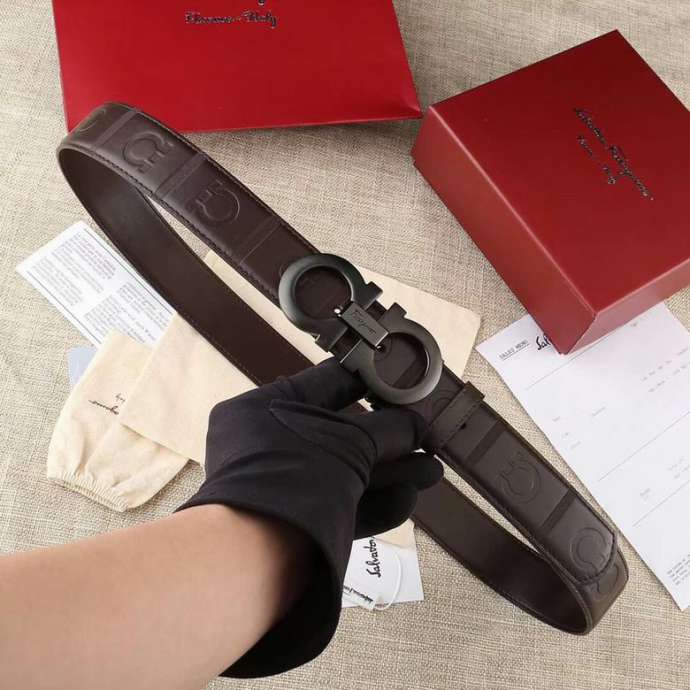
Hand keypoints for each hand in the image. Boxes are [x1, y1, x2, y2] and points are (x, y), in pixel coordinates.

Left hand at [178, 358, 442, 677]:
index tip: (405, 383)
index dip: (371, 380)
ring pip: (345, 473)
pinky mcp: (292, 526)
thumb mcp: (350, 443)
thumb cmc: (295, 477)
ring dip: (391, 473)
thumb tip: (418, 425)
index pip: (327, 382)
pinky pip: (338, 506)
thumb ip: (389, 429)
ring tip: (433, 472)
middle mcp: (268, 443)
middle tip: (427, 438)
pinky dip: (373, 504)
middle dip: (390, 438)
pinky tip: (408, 500)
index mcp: (264, 407)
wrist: (255, 557)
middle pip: (341, 433)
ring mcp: (279, 486)